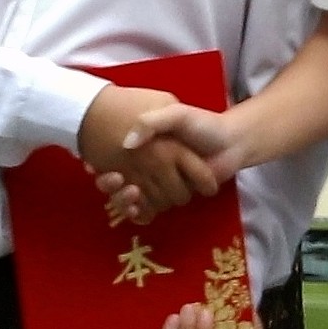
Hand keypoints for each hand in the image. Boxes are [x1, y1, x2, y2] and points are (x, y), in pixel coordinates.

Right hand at [77, 86, 223, 219]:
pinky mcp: (169, 198)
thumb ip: (153, 122)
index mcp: (141, 149)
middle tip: (118, 180)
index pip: (107, 162)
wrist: (231, 142)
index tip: (96, 168)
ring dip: (124, 201)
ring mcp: (156, 185)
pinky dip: (139, 214)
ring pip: (128, 200)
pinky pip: (147, 211)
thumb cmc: (202, 124)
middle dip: (111, 186)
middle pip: (115, 185)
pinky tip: (138, 210)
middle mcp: (144, 168)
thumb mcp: (176, 113)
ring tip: (132, 192)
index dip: (100, 167)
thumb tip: (128, 144)